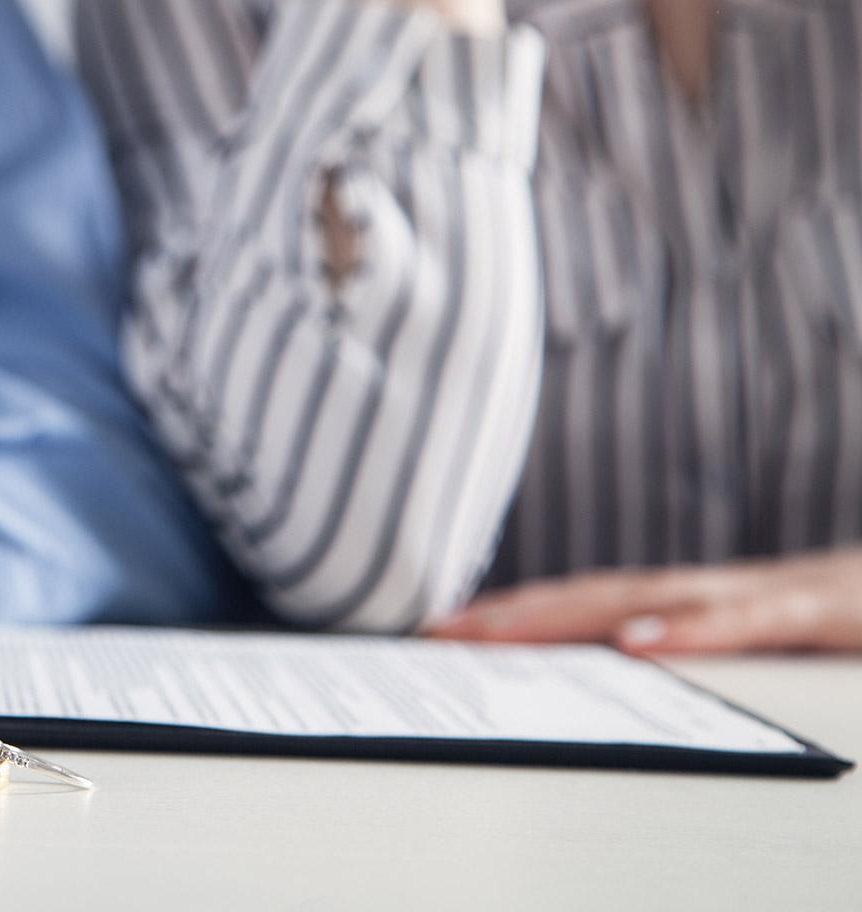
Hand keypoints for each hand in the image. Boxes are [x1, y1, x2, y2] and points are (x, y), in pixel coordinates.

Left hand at [430, 550, 861, 654]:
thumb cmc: (839, 620)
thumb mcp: (760, 640)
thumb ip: (691, 646)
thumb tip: (612, 670)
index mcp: (692, 600)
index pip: (585, 603)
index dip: (514, 611)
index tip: (440, 629)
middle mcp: (709, 589)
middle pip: (594, 596)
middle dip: (512, 613)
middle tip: (438, 631)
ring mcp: (758, 594)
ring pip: (648, 599)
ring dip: (569, 615)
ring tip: (500, 633)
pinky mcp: (815, 613)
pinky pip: (744, 620)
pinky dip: (688, 629)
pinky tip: (640, 645)